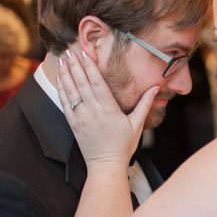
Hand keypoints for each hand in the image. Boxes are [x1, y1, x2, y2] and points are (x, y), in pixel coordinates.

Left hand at [57, 47, 156, 167]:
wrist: (106, 165)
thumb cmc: (123, 146)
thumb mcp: (137, 124)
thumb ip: (145, 104)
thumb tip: (156, 87)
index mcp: (109, 109)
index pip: (97, 83)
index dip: (90, 66)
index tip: (85, 53)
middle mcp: (93, 112)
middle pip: (82, 83)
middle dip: (75, 65)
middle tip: (70, 50)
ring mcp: (81, 118)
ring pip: (71, 91)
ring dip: (66, 73)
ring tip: (63, 59)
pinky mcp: (73, 124)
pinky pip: (65, 103)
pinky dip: (62, 89)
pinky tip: (60, 78)